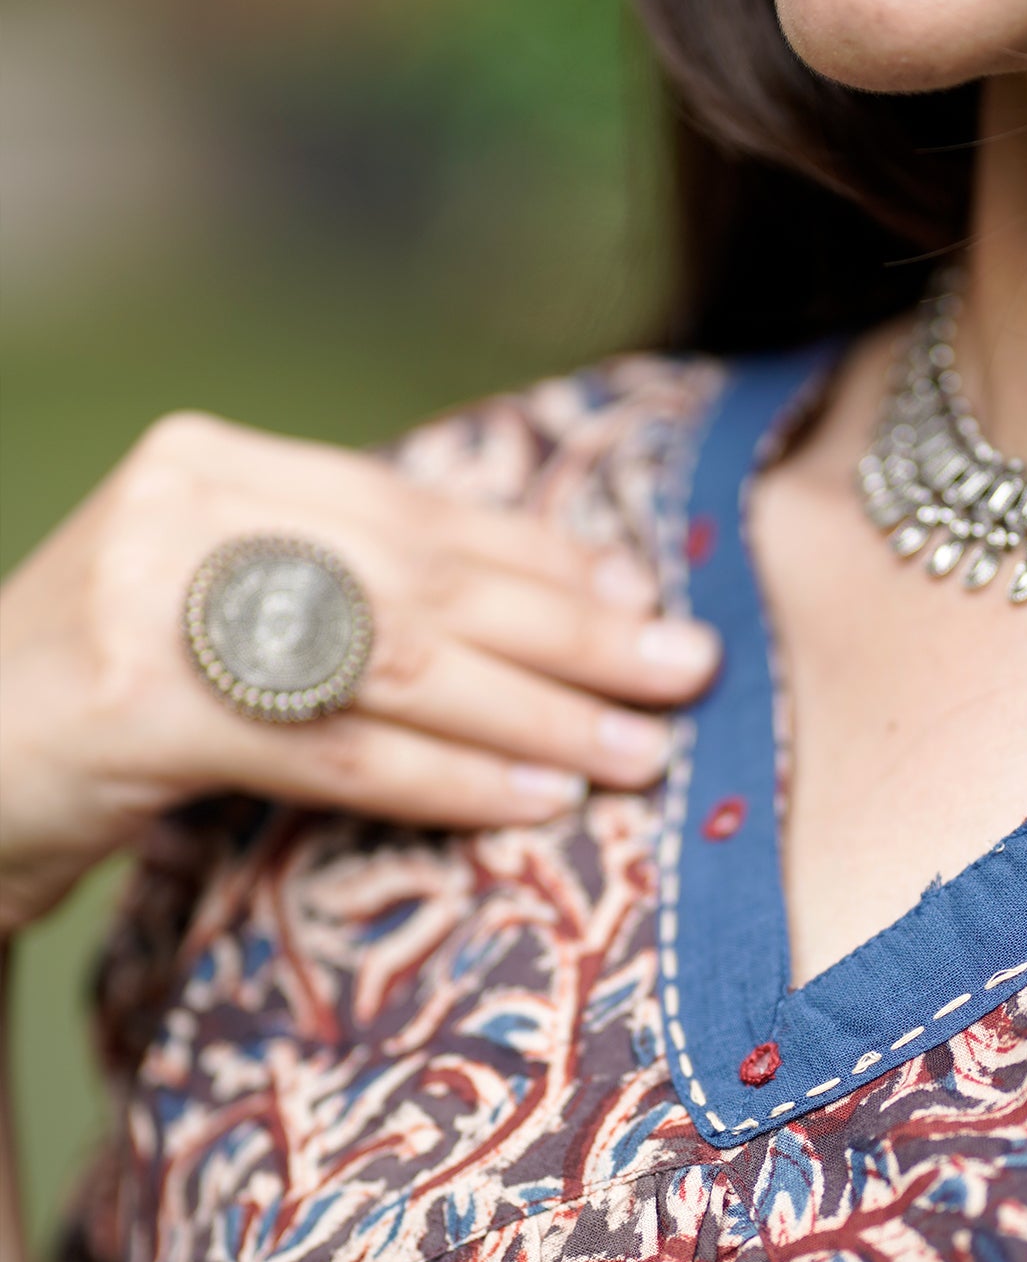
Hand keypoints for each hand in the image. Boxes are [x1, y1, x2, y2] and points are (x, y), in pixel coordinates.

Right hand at [0, 410, 718, 934]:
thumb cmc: (106, 697)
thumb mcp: (218, 605)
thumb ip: (339, 579)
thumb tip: (545, 599)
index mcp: (215, 460)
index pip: (414, 507)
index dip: (541, 556)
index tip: (640, 596)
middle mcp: (186, 507)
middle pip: (424, 577)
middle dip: (571, 631)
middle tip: (685, 669)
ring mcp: (154, 600)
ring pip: (395, 662)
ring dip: (538, 714)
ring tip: (640, 750)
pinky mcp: (137, 705)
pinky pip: (335, 748)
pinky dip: (449, 780)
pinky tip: (538, 801)